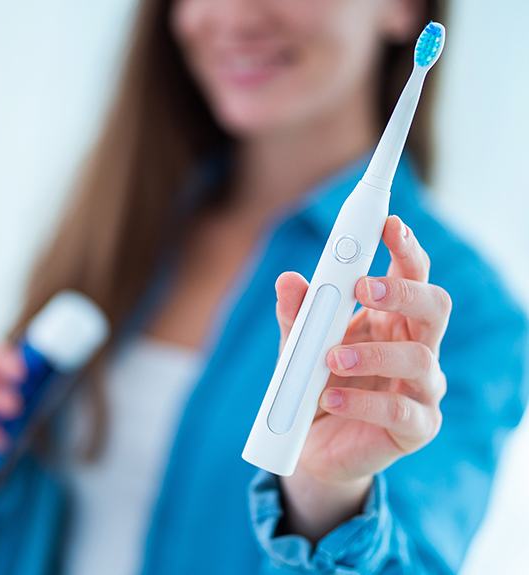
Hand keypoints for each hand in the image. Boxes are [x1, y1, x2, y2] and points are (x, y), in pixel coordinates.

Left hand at [274, 215, 451, 540]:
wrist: (313, 445)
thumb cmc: (316, 383)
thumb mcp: (300, 345)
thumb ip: (297, 315)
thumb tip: (288, 280)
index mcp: (390, 318)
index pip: (411, 274)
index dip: (405, 248)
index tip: (388, 224)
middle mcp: (414, 346)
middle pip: (434, 306)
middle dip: (404, 290)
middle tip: (366, 288)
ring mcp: (420, 388)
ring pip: (421, 358)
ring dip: (373, 354)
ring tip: (331, 359)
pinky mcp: (415, 428)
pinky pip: (401, 412)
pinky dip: (362, 403)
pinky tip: (330, 400)